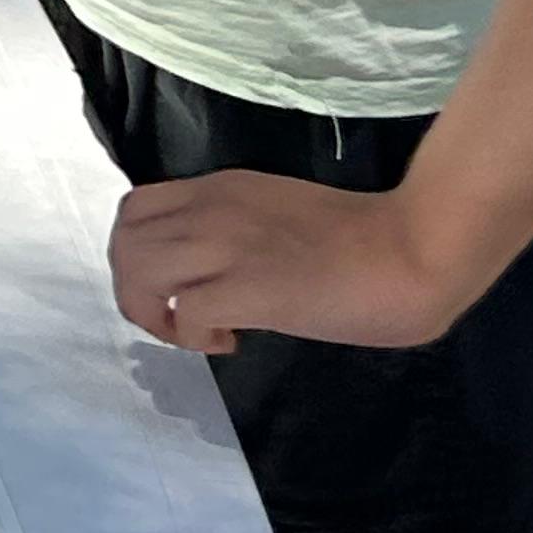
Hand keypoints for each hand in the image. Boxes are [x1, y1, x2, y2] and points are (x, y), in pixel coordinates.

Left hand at [109, 172, 468, 356]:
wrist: (409, 250)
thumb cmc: (360, 239)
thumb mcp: (276, 217)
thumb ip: (238, 230)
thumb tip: (214, 270)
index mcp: (219, 190)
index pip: (136, 209)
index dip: (139, 255)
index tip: (175, 286)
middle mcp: (211, 210)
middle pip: (124, 241)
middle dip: (135, 289)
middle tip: (177, 320)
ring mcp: (228, 246)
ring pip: (139, 270)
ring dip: (154, 313)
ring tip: (195, 334)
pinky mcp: (251, 288)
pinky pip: (185, 312)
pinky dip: (192, 336)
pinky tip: (230, 343)